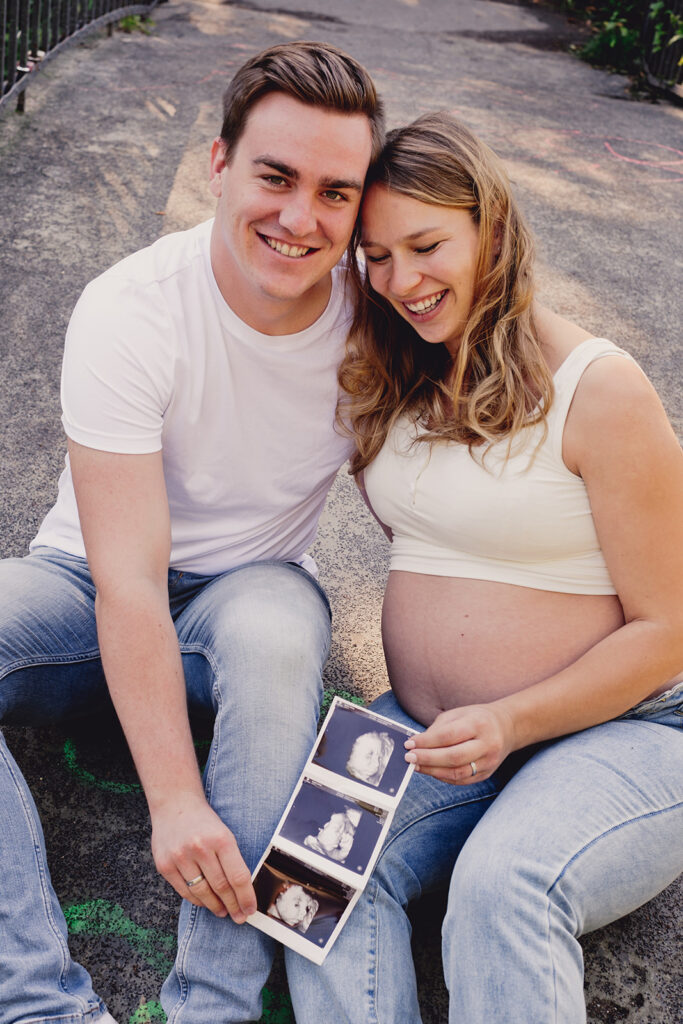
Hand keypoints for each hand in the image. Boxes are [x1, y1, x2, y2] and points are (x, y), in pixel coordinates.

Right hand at [151, 795, 256, 922]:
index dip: (246, 897)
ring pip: (202, 893)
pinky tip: (205, 902)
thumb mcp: (224, 833)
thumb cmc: (204, 821)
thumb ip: (232, 860)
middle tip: (239, 916)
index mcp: (221, 839)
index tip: (250, 910)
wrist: (175, 804)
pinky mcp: (164, 865)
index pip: (238, 877)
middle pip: (221, 887)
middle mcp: (200, 848)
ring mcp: (180, 857)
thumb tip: (243, 891)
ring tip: (223, 911)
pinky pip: (184, 891)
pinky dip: (197, 900)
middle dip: (232, 906)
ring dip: (215, 906)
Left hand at [404, 703, 514, 784]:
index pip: (449, 735)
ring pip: (457, 772)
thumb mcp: (458, 714)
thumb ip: (438, 729)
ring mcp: (489, 762)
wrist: (506, 728)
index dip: (427, 742)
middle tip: (409, 758)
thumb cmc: (477, 718)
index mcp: (479, 724)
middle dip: (428, 759)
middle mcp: (487, 744)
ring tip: (416, 766)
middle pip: (454, 757)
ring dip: (433, 771)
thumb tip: (417, 743)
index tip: (410, 743)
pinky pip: (462, 780)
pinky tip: (430, 771)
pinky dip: (443, 777)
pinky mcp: (486, 774)